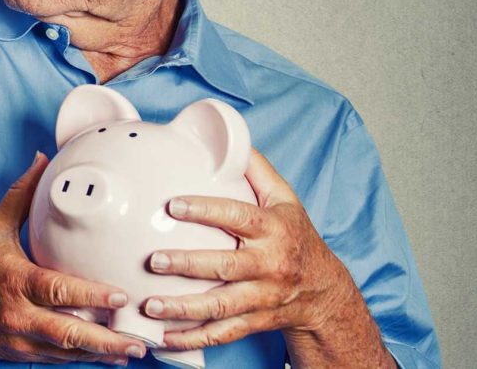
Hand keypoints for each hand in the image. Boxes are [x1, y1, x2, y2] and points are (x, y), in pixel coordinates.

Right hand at [0, 153, 147, 364]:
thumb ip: (21, 196)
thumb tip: (42, 160)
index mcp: (16, 281)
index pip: (58, 289)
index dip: (91, 295)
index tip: (121, 296)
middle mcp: (21, 315)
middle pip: (68, 332)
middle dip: (106, 339)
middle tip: (137, 338)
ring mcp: (23, 339)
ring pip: (67, 352)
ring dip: (102, 353)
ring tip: (134, 349)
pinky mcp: (24, 354)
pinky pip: (59, 360)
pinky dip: (85, 360)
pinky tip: (110, 357)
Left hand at [142, 150, 365, 352]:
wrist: (324, 290)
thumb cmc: (294, 235)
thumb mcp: (284, 198)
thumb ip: (255, 169)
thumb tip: (227, 136)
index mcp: (272, 229)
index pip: (238, 216)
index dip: (206, 210)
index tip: (173, 205)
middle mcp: (269, 264)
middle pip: (226, 266)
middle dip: (188, 264)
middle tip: (154, 260)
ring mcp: (262, 297)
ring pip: (222, 306)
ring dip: (184, 308)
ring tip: (151, 305)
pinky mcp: (256, 321)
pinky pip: (223, 334)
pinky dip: (193, 338)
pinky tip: (165, 338)